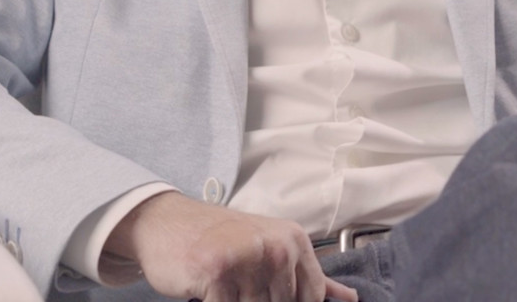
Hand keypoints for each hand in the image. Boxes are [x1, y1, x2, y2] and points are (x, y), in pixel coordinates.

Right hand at [105, 190, 358, 301]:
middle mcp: (276, 247)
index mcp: (294, 240)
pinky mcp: (217, 274)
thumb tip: (349, 299)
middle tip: (238, 289)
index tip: (268, 297)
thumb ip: (309, 276)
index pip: (310, 297)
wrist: (167, 222)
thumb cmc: (221, 238)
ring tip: (225, 288)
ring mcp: (247, 259)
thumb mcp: (270, 247)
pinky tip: (209, 291)